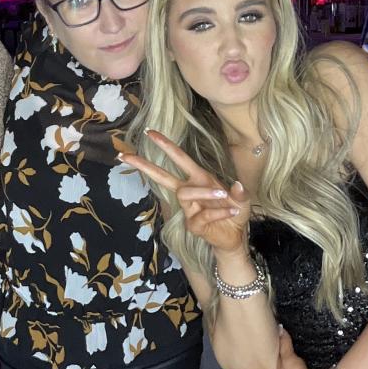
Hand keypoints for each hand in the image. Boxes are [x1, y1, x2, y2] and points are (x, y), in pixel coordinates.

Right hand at [119, 129, 250, 254]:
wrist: (235, 236)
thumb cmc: (234, 211)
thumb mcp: (242, 199)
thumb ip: (240, 192)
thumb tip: (236, 184)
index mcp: (199, 178)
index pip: (179, 158)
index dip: (165, 145)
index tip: (149, 132)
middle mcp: (190, 190)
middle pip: (163, 176)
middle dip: (145, 166)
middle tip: (125, 156)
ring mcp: (189, 208)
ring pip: (185, 193)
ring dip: (205, 192)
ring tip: (225, 195)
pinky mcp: (193, 224)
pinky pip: (202, 214)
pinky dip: (219, 212)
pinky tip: (232, 211)